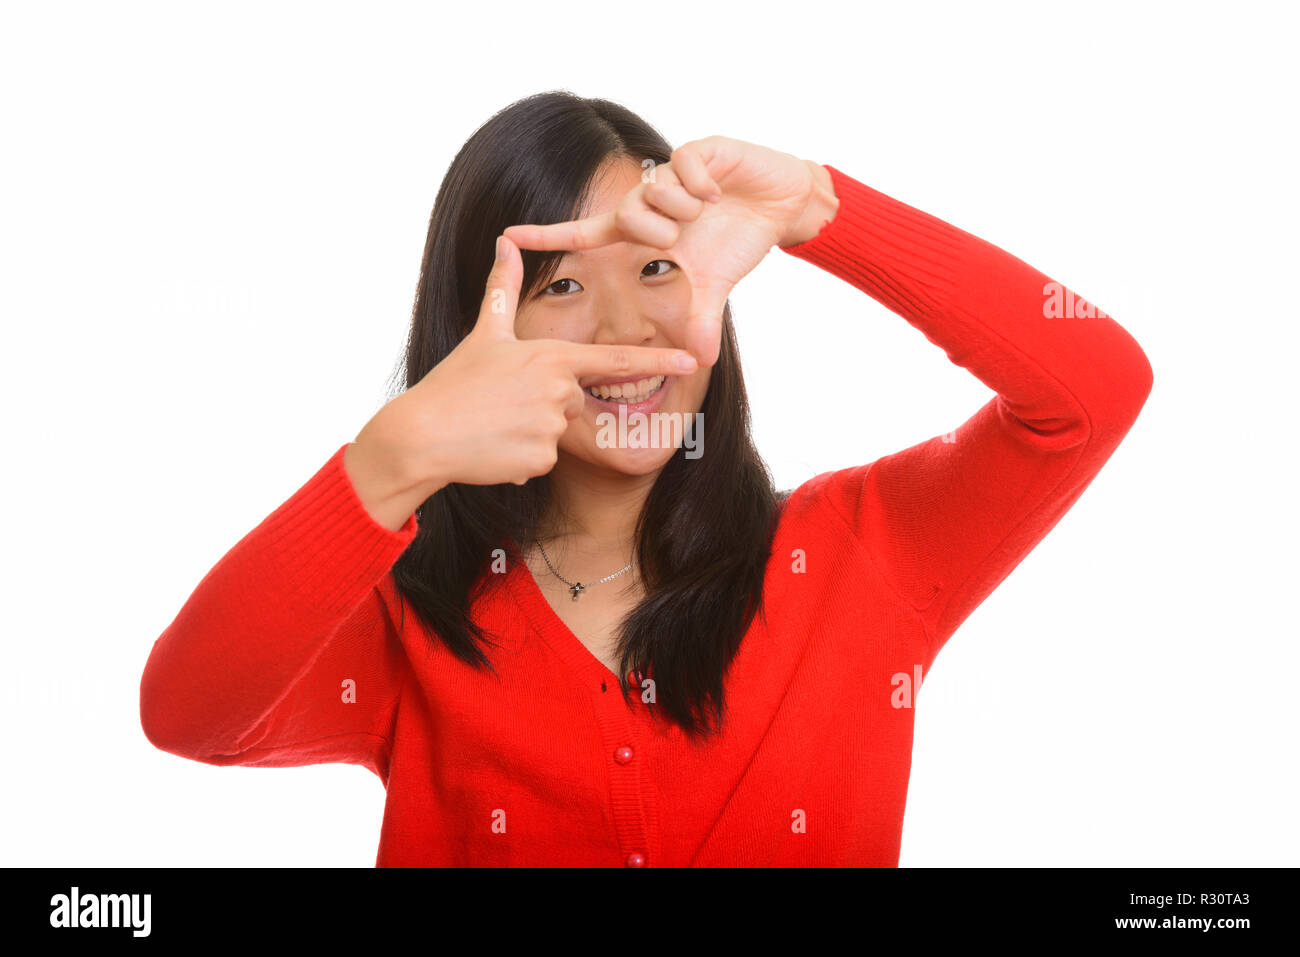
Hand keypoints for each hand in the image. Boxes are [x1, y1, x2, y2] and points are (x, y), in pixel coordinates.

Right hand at [349, 235, 699, 495]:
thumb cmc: (453, 383)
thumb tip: (505, 242)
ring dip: (529, 432)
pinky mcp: (540, 460)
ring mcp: (552, 427)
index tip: (692, 361)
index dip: (658, 361)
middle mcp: (559, 391)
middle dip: (543, 404)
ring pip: (556, 432)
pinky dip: (520, 458)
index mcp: (552, 357)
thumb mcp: (483, 334)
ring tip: (494, 425)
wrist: (423, 434)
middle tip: (502, 403)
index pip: (616, 361)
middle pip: (572, 400)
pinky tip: (494, 449)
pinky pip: (541, 460)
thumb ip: (504, 289)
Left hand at [503, 135, 834, 366]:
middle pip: (627, 214)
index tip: (508, 237)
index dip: (547, 237)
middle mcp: (649, 199)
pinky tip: (720, 192)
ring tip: (708, 211)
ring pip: (656, 191)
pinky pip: (685, 165)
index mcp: (642, 231)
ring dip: (685, 209)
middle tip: (683, 238)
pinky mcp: (700, 150)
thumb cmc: (739, 240)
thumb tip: (701, 362)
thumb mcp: (716, 286)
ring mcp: (672, 173)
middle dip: (656, 233)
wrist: (781, 205)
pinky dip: (703, 184)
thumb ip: (701, 320)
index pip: (585, 234)